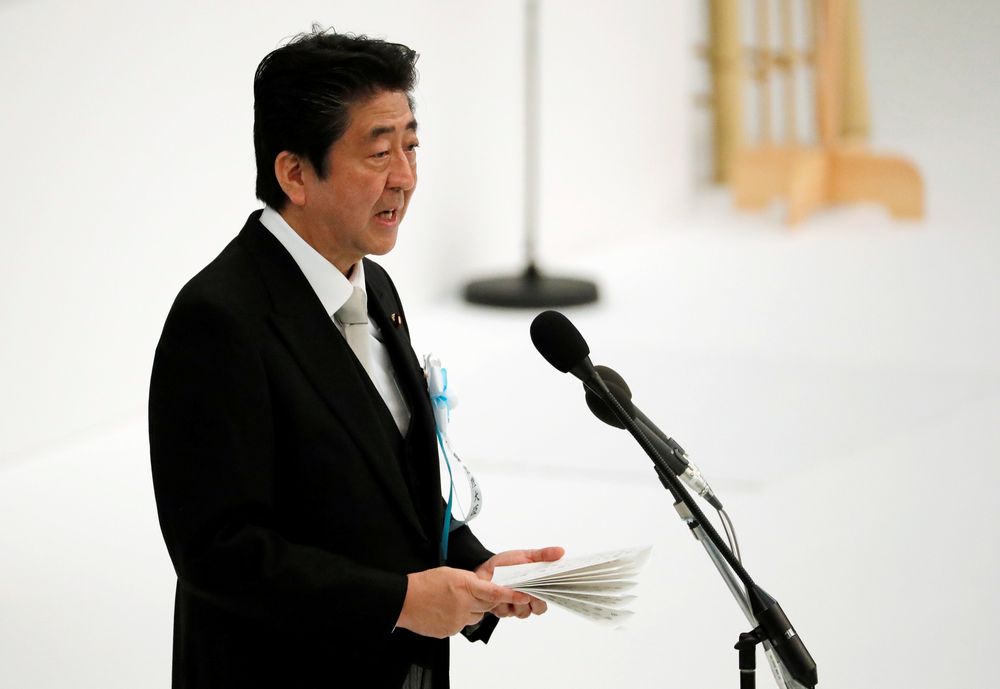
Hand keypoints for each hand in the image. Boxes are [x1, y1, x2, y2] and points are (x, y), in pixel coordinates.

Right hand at [395, 566, 530, 638]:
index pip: (494, 592)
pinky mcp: (450, 631)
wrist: (404, 600)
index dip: (511, 595)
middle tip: (470, 594)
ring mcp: (457, 619)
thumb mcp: (450, 573)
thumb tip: (482, 587)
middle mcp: (464, 604)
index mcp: (465, 585)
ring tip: (450, 602)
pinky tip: (443, 611)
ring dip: (469, 610)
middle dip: (483, 601)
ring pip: (475, 616)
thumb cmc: (425, 584)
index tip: (524, 596)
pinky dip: (457, 618)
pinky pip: (462, 625)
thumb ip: (470, 581)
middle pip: (487, 606)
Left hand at [475, 546, 564, 619]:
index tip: (548, 588)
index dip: (550, 596)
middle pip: (538, 609)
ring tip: (510, 586)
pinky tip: (499, 591)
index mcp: (536, 588)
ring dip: (517, 600)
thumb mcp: (525, 556)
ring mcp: (514, 607)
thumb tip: (561, 551)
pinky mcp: (502, 610)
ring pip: (523, 612)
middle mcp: (527, 600)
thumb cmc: (506, 564)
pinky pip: (506, 612)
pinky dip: (502, 601)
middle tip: (529, 589)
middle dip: (534, 600)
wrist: (484, 568)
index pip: (550, 598)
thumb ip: (543, 555)